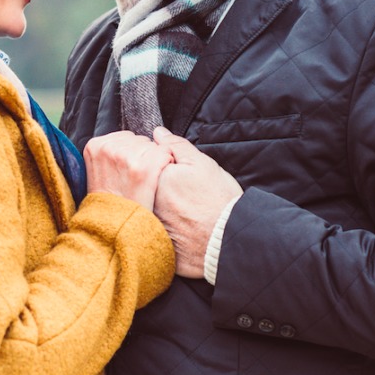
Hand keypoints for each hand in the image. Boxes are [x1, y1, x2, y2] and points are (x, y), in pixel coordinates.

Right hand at [84, 131, 173, 210]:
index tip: (129, 170)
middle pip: (140, 140)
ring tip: (145, 181)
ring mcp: (127, 157)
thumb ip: (108, 152)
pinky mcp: (144, 168)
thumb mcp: (96, 173)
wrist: (113, 228)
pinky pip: (165, 154)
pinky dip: (167, 164)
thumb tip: (128, 139)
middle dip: (144, 155)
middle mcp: (110, 148)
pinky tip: (157, 179)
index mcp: (95, 146)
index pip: (126, 136)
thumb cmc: (109, 203)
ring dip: (156, 160)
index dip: (132, 153)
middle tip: (136, 178)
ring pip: (154, 146)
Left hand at [152, 127, 242, 277]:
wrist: (228, 241)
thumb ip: (176, 146)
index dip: (165, 165)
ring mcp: (149, 223)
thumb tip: (158, 133)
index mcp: (154, 179)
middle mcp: (146, 202)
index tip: (181, 174)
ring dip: (162, 205)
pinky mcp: (156, 242)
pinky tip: (182, 225)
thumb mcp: (202, 164)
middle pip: (147, 186)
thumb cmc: (218, 201)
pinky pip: (155, 229)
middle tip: (185, 193)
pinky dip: (166, 225)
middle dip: (161, 185)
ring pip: (150, 206)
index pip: (148, 164)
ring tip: (186, 209)